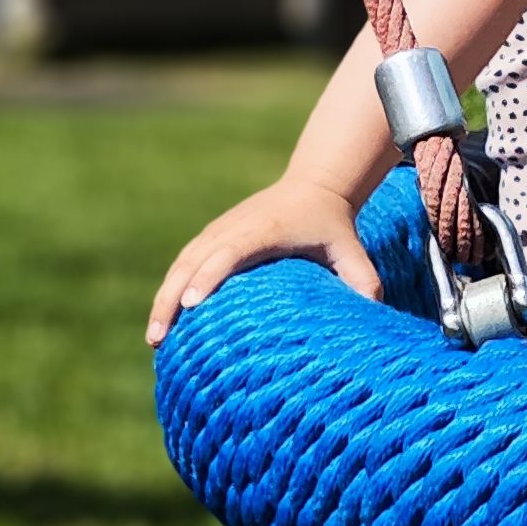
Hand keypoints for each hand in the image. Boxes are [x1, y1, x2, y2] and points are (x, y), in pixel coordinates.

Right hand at [148, 176, 376, 344]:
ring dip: (164, 299)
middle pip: (192, 262)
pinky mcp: (211, 236)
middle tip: (158, 337)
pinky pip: (184, 264)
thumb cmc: (332, 224)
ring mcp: (218, 231)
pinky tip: (164, 321)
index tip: (192, 304)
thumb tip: (372, 315)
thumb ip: (362, 280)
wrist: (313, 187)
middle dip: (172, 299)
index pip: (229, 252)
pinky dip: (170, 289)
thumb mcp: (351, 248)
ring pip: (181, 265)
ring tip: (154, 338)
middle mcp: (234, 228)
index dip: (209, 275)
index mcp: (264, 229)